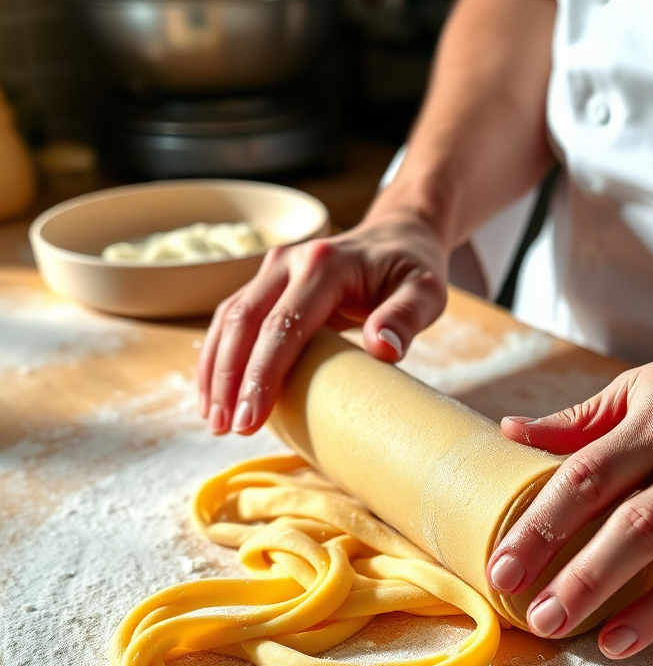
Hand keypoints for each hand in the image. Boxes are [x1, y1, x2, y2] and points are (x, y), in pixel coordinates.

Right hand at [197, 207, 447, 434]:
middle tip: (224, 429)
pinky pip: (232, 320)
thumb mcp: (426, 293)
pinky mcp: (266, 283)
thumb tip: (382, 348)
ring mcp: (272, 269)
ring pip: (229, 320)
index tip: (250, 419)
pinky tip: (214, 394)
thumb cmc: (413, 269)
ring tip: (213, 421)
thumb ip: (406, 318)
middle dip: (230, 379)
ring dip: (215, 371)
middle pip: (244, 322)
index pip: (283, 325)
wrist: (398, 236)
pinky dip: (218, 357)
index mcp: (325, 264)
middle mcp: (289, 261)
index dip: (263, 374)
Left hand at [485, 351, 652, 658]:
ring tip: (560, 626)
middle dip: (568, 568)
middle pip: (620, 515)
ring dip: (607, 592)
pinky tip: (622, 638)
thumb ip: (577, 422)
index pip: (583, 473)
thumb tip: (509, 432)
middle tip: (526, 609)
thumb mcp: (639, 392)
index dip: (539, 522)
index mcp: (649, 420)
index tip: (501, 565)